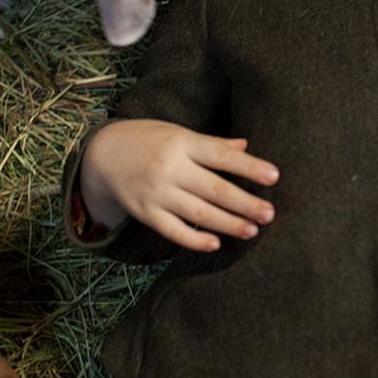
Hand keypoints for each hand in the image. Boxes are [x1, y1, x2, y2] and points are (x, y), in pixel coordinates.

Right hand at [79, 119, 278, 251]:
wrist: (102, 154)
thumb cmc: (149, 140)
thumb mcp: (178, 133)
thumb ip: (212, 144)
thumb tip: (246, 146)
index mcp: (182, 143)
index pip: (222, 155)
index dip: (249, 166)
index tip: (274, 176)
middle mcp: (170, 168)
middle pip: (214, 189)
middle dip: (245, 203)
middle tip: (270, 214)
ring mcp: (157, 193)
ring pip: (198, 213)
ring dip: (228, 224)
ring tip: (252, 231)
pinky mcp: (145, 213)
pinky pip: (173, 231)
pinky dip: (195, 240)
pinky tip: (216, 244)